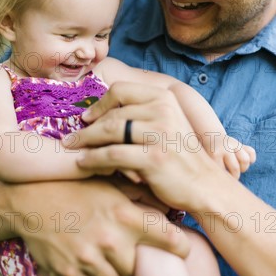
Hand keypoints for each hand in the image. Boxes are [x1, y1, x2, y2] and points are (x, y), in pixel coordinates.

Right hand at [9, 177, 187, 275]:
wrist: (32, 200)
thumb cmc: (76, 189)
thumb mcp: (111, 184)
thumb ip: (141, 194)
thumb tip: (167, 203)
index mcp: (126, 215)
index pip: (172, 240)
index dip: (180, 246)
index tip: (178, 247)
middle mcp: (111, 240)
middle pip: (141, 267)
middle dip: (136, 259)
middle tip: (125, 247)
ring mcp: (90, 260)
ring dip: (115, 271)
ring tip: (104, 253)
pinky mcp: (71, 274)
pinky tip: (89, 263)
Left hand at [75, 82, 227, 210]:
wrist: (204, 185)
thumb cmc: (179, 156)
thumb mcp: (166, 124)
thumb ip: (141, 113)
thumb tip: (100, 111)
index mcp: (164, 98)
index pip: (121, 90)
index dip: (99, 103)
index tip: (87, 117)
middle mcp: (163, 110)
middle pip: (113, 113)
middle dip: (88, 126)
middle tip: (71, 137)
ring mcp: (159, 133)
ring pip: (110, 131)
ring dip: (86, 141)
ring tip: (72, 148)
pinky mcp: (154, 158)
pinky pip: (112, 155)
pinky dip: (93, 159)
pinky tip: (82, 163)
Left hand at [205, 134, 255, 178]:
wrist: (211, 137)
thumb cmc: (208, 154)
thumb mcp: (207, 161)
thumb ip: (213, 171)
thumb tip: (221, 186)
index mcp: (215, 154)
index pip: (224, 173)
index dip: (224, 179)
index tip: (221, 178)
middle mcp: (226, 148)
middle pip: (236, 168)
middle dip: (234, 176)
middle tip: (230, 175)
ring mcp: (235, 144)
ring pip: (246, 160)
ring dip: (243, 168)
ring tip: (237, 168)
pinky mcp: (241, 144)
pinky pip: (252, 153)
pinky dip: (251, 159)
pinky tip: (242, 161)